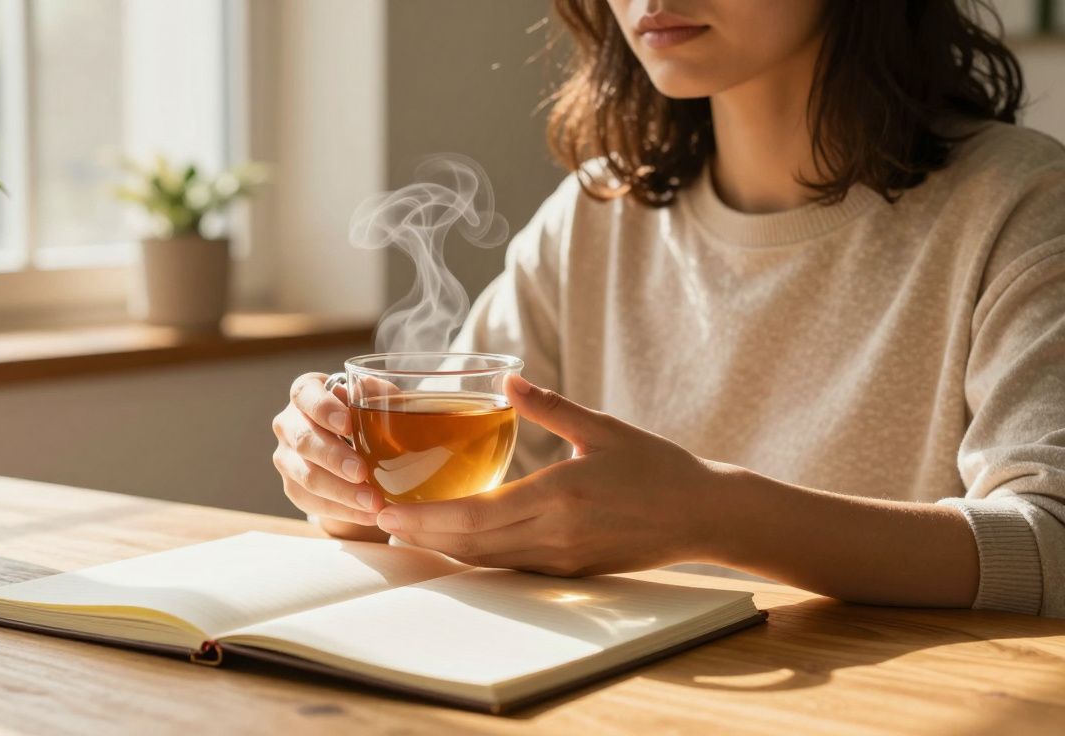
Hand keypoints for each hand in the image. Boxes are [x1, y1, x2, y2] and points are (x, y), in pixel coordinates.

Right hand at [272, 373, 385, 528]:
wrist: (346, 445)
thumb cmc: (360, 414)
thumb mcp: (369, 398)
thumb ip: (377, 394)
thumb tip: (386, 398)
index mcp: (305, 393)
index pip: (306, 396)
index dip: (324, 409)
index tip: (347, 424)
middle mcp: (287, 424)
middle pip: (304, 441)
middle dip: (334, 458)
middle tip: (362, 473)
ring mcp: (285, 458)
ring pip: (307, 477)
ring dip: (342, 493)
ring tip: (374, 503)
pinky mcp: (292, 486)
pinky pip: (312, 503)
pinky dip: (343, 511)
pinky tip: (369, 515)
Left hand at [374, 375, 724, 575]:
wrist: (704, 515)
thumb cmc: (658, 466)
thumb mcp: (603, 428)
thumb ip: (550, 406)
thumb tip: (506, 378)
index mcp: (558, 495)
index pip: (473, 514)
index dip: (422, 516)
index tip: (384, 507)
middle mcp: (553, 535)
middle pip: (468, 543)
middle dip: (418, 533)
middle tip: (375, 516)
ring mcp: (560, 560)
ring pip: (484, 559)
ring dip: (441, 545)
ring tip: (402, 526)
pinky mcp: (569, 572)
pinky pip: (508, 565)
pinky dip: (473, 553)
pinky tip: (452, 538)